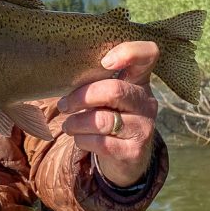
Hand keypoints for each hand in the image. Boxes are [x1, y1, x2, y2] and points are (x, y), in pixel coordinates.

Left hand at [58, 41, 158, 186]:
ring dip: (77, 122)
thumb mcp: (106, 95)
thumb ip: (94, 80)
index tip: (105, 62)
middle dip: (81, 97)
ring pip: (103, 120)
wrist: (124, 158)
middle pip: (114, 90)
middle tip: (64, 105)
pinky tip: (79, 137)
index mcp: (139, 80)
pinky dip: (82, 139)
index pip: (148, 54)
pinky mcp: (134, 151)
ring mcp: (144, 127)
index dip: (129, 53)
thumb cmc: (108, 115)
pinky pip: (101, 142)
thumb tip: (61, 75)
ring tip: (68, 125)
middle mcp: (146, 101)